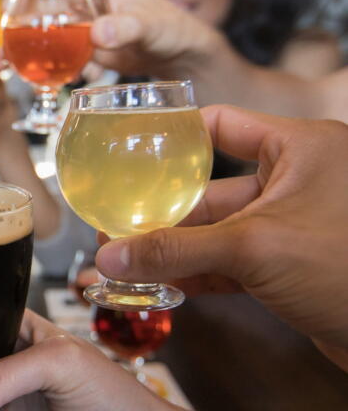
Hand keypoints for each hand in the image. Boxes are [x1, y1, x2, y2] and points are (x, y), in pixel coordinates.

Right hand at [14, 0, 222, 77]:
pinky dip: (50, 66)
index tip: (4, 7)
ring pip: (47, 32)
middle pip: (41, 6)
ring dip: (30, 49)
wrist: (182, 55)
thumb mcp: (147, 26)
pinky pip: (61, 54)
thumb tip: (97, 33)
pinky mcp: (86, 46)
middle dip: (19, 25)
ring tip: (10, 66)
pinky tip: (42, 80)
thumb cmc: (171, 28)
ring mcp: (84, 24)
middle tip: (1, 46)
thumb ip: (124, 28)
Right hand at [94, 105, 347, 358]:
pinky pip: (233, 262)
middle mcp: (297, 179)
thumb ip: (177, 250)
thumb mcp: (253, 249)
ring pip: (218, 231)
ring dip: (176, 250)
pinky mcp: (292, 265)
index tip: (129, 152)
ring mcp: (295, 224)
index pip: (221, 125)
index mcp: (300, 147)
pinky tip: (164, 286)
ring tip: (128, 264)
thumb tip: (110, 256)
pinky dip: (199, 273)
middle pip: (209, 188)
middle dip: (162, 214)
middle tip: (116, 230)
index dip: (173, 137)